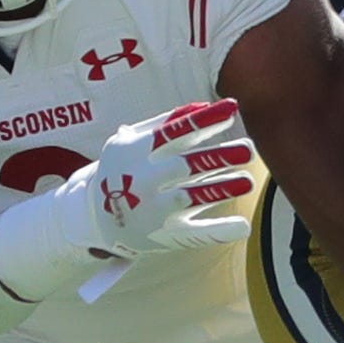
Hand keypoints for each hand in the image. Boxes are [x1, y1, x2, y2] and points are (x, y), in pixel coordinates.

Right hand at [77, 99, 254, 259]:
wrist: (95, 217)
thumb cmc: (124, 169)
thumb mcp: (132, 143)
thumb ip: (164, 124)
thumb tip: (202, 107)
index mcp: (135, 152)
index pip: (173, 132)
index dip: (203, 120)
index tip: (232, 109)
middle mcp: (143, 180)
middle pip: (186, 166)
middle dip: (217, 157)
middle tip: (248, 149)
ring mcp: (153, 210)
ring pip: (191, 198)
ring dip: (221, 189)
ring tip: (248, 182)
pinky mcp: (164, 235)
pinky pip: (193, 234)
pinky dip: (218, 231)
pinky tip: (242, 226)